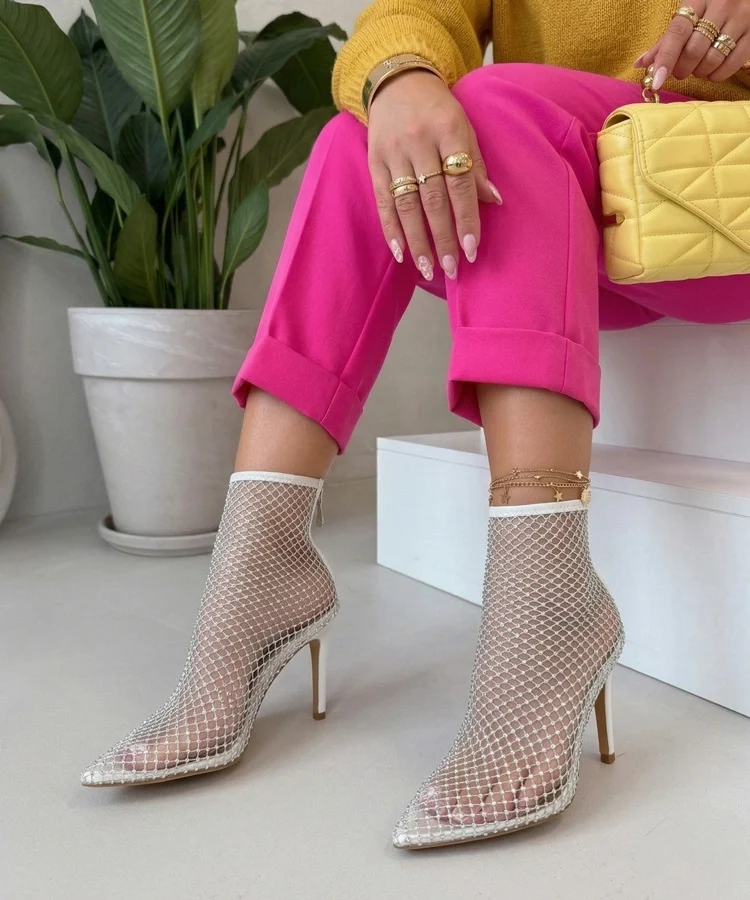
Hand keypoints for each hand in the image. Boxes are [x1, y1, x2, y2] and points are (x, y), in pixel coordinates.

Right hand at [367, 69, 501, 281]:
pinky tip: (400, 253)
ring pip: (407, 204)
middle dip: (443, 237)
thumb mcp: (464, 127)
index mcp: (449, 131)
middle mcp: (419, 142)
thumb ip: (476, 165)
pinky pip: (383, 201)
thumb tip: (494, 201)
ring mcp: (394, 153)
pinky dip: (391, 229)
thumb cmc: (438, 110)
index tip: (471, 248)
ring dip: (418, 241)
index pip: (460, 183)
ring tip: (428, 269)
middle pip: (433, 199)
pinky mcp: (374, 161)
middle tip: (452, 267)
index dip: (466, 218)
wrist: (397, 81)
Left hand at [635, 2, 749, 87]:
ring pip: (712, 60)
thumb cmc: (711, 5)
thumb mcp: (689, 12)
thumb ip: (666, 39)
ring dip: (699, 72)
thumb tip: (640, 63)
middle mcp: (722, 6)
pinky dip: (717, 74)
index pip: (678, 32)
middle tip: (680, 69)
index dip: (666, 59)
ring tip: (698, 65)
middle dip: (681, 69)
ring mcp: (742, 20)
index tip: (657, 80)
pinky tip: (713, 68)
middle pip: (694, 51)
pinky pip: (731, 66)